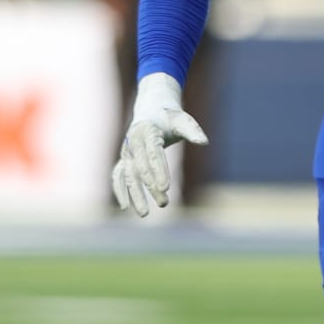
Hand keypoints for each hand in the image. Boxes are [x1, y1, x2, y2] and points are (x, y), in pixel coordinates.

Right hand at [112, 73, 208, 216]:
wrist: (151, 109)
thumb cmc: (170, 118)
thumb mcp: (183, 121)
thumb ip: (193, 131)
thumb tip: (205, 142)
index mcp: (148, 131)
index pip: (153, 153)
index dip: (159, 170)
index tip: (165, 188)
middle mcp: (133, 141)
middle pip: (141, 167)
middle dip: (150, 187)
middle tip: (164, 204)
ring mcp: (127, 151)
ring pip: (128, 175)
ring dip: (135, 194)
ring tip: (144, 214)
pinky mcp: (124, 159)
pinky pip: (119, 175)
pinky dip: (120, 190)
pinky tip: (125, 207)